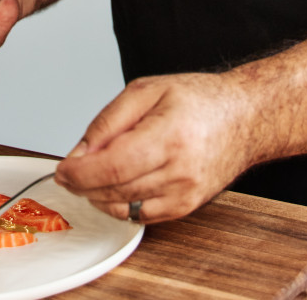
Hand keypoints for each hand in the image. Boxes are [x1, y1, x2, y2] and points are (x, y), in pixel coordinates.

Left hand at [54, 72, 254, 223]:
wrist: (243, 118)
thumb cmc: (200, 99)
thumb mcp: (147, 89)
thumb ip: (109, 120)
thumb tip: (80, 151)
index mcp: (168, 135)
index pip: (111, 166)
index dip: (79, 172)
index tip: (62, 168)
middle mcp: (179, 170)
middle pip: (113, 190)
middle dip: (82, 183)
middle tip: (70, 169)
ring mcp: (184, 193)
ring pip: (123, 207)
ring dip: (98, 194)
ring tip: (94, 172)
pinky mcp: (186, 207)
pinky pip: (141, 216)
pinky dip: (120, 203)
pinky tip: (117, 184)